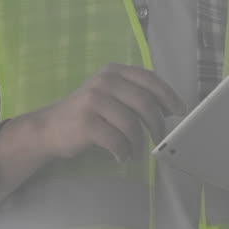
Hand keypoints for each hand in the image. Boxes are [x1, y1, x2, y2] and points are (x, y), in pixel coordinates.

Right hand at [37, 63, 185, 162]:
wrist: (49, 128)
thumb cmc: (87, 113)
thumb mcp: (110, 95)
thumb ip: (135, 95)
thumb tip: (169, 109)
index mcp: (114, 71)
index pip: (149, 79)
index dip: (168, 96)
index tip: (180, 112)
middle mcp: (104, 81)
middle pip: (145, 103)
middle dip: (157, 125)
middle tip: (160, 140)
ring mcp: (94, 100)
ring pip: (132, 124)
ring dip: (139, 144)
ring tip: (136, 154)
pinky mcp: (86, 122)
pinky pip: (117, 140)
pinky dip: (124, 152)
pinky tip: (122, 157)